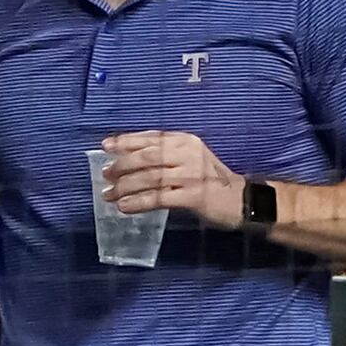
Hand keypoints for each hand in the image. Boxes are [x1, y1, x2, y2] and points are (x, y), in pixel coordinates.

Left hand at [101, 130, 245, 227]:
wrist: (240, 200)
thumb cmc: (210, 180)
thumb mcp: (190, 158)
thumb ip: (165, 155)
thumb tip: (127, 159)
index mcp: (186, 140)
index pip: (152, 138)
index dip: (126, 141)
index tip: (105, 146)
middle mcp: (188, 153)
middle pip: (147, 157)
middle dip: (122, 166)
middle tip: (106, 175)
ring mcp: (191, 175)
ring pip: (150, 178)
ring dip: (125, 187)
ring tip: (109, 195)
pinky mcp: (193, 196)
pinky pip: (159, 198)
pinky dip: (139, 203)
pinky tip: (125, 207)